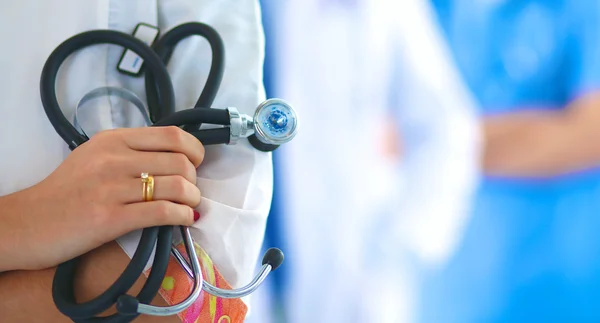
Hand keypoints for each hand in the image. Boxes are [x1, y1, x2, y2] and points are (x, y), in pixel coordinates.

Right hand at [0, 126, 203, 270]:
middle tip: (190, 191)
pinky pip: (162, 213)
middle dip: (194, 180)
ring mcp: (112, 188)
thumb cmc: (65, 191)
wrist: (27, 222)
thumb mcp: (94, 155)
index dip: (195, 150)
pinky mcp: (110, 218)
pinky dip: (182, 216)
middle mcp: (114, 158)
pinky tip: (183, 219)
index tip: (196, 164)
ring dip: (192, 199)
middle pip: (179, 162)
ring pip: (176, 187)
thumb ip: (130, 151)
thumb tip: (175, 157)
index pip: (172, 135)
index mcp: (113, 139)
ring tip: (189, 206)